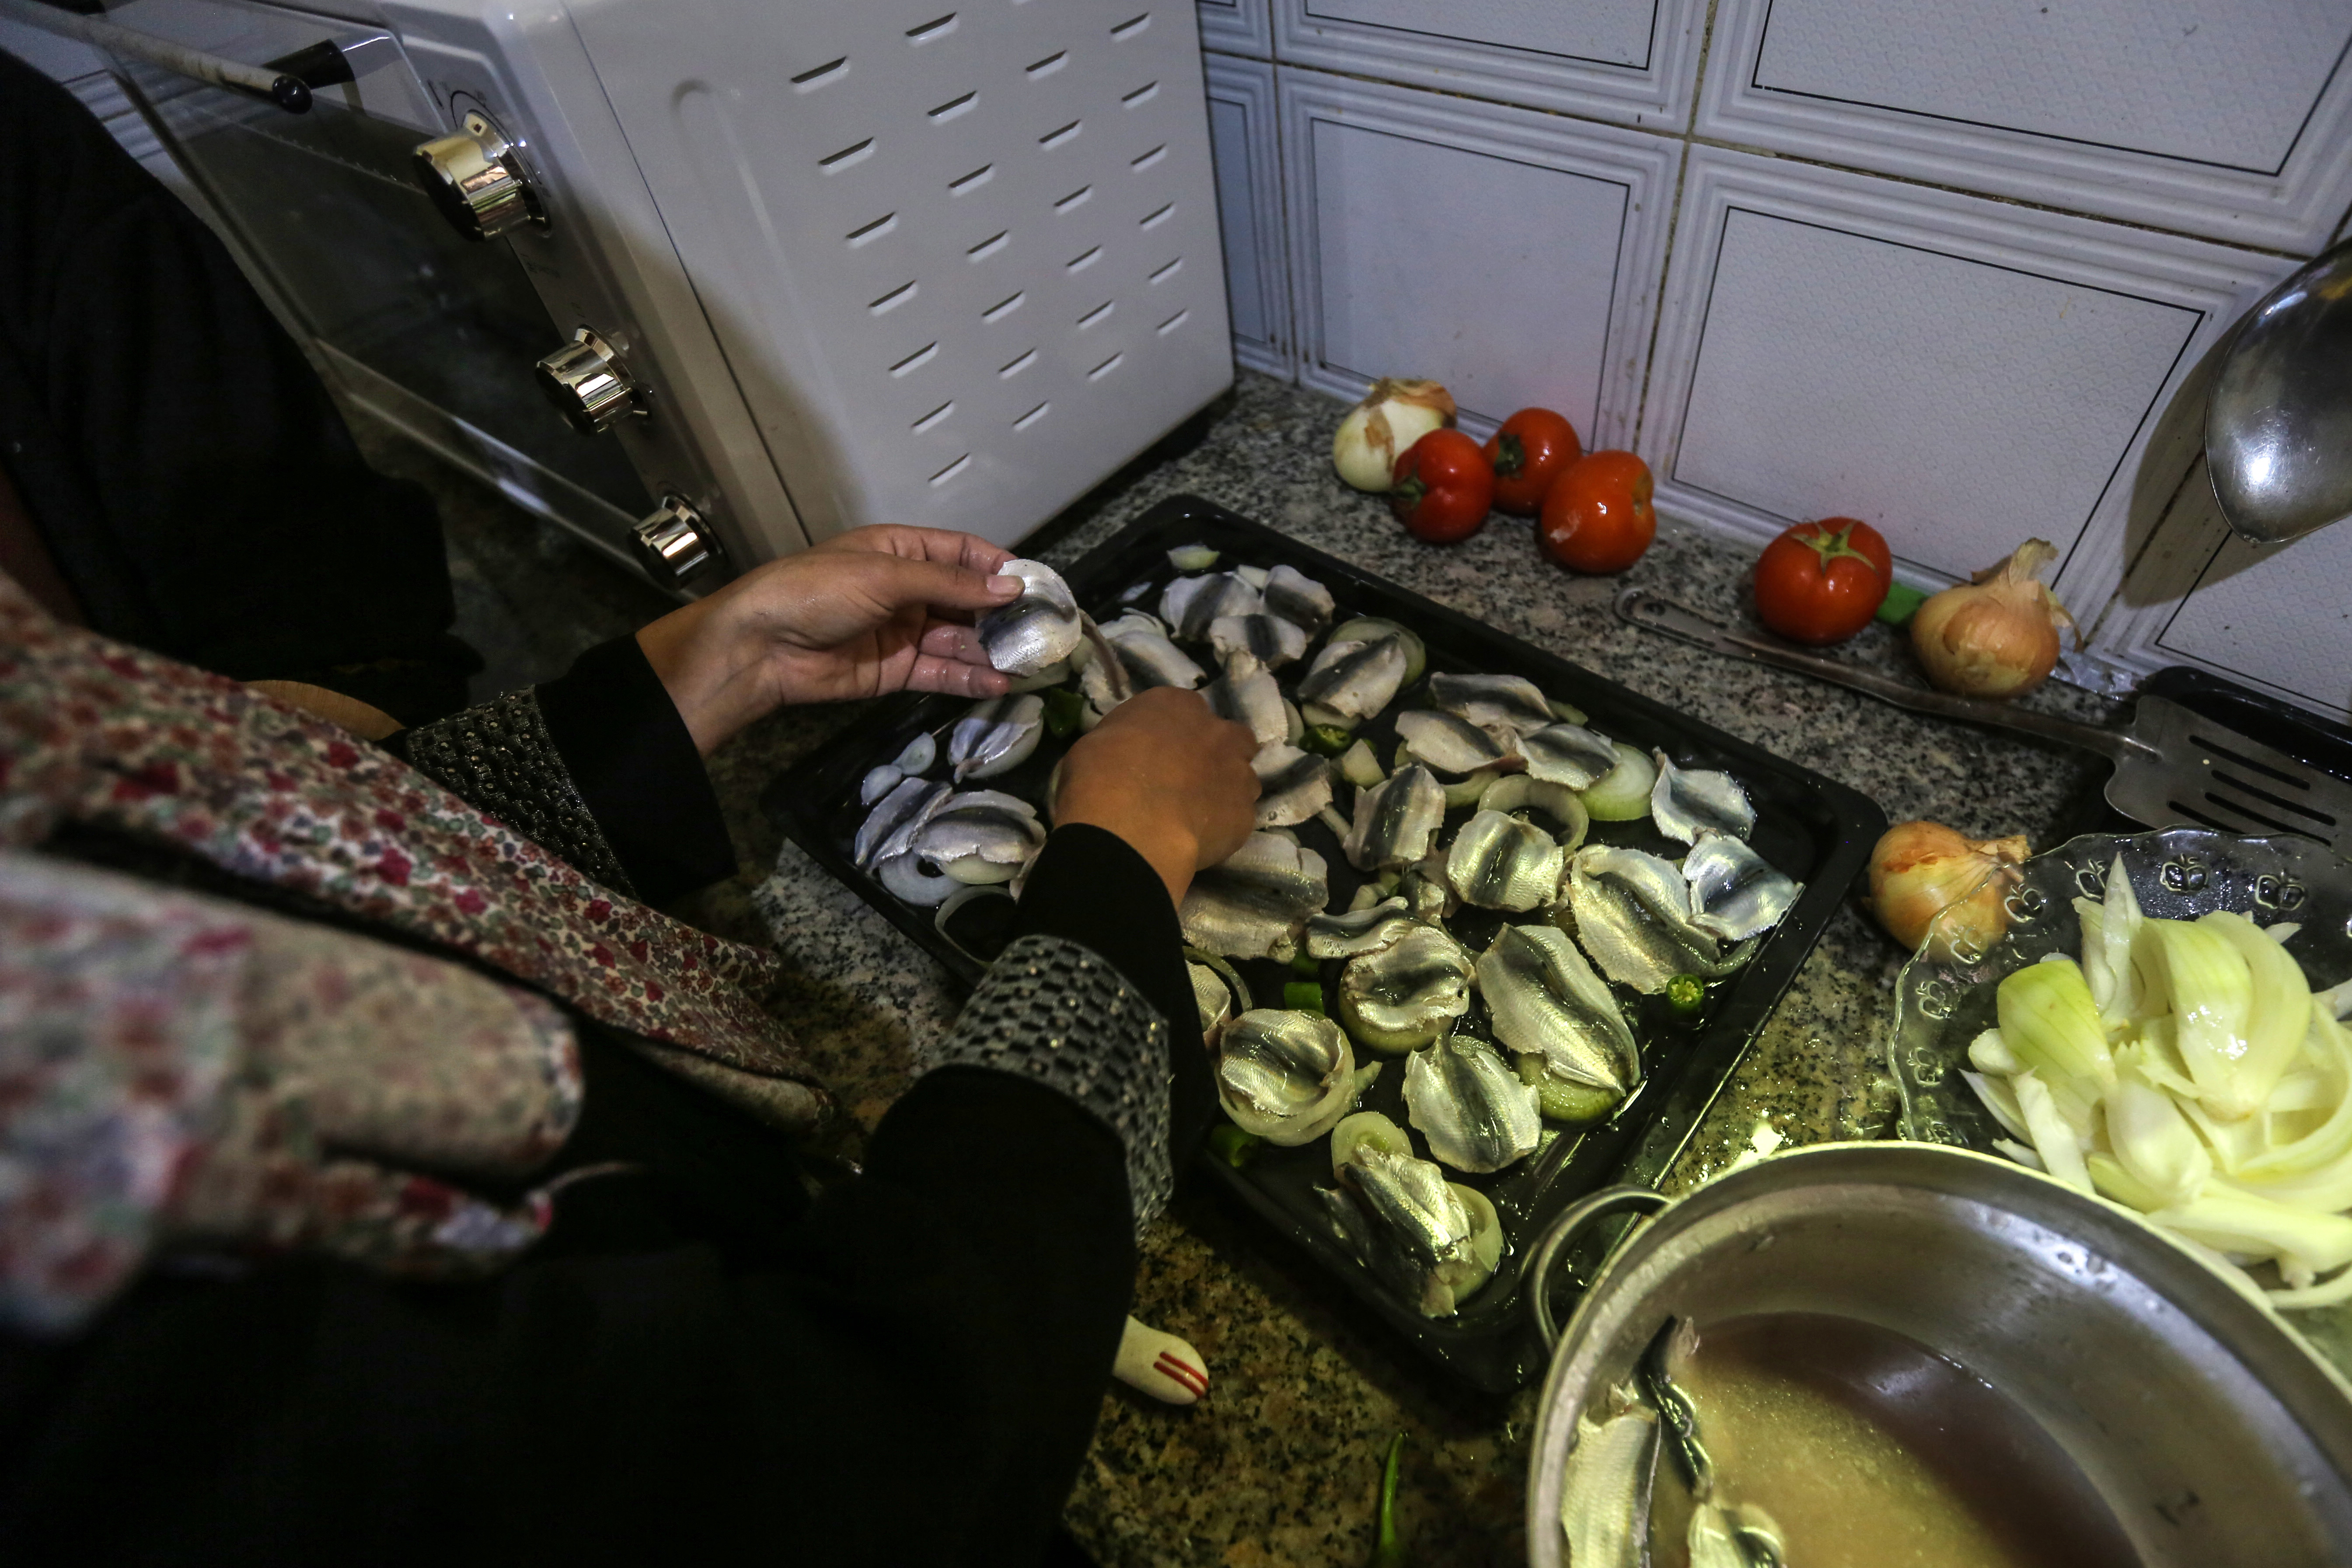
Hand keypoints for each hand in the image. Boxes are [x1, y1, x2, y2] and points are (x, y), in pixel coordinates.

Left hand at [637, 527, 1022, 754]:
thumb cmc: (817, 592)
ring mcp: (903, 632)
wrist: (762, 646)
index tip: (1036, 584)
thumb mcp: (885, 576)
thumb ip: (950, 583)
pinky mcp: (896, 670)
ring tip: (1029, 662)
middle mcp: (907, 590)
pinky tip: (998, 681)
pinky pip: (941, 672)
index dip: (1000, 566)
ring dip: (992, 651)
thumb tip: (1009, 586)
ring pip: (960, 640)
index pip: (963, 553)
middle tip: (1042, 631)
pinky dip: (969, 677)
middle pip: (967, 600)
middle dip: (1002, 615)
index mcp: (901, 552)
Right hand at [1053, 687, 1258, 907]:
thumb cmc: (1099, 777)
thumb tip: (1129, 757)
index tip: (1165, 754)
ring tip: (1198, 816)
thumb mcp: (1098, 743)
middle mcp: (1217, 732)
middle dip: (1219, 756)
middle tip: (1193, 781)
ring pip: (1243, 780)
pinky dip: (1224, 828)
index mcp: (1178, 705)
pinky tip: (1200, 841)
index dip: (1180, 735)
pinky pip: (1238, 819)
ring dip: (1226, 792)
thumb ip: (1128, 742)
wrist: (1126, 827)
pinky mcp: (1245, 816)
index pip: (1188, 711)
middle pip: (1233, 739)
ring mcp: (1238, 774)